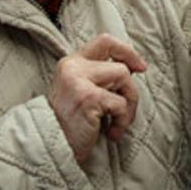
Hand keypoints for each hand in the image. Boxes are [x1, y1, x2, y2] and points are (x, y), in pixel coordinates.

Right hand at [48, 34, 147, 163]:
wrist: (50, 148)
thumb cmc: (70, 125)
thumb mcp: (79, 92)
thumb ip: (99, 77)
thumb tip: (133, 67)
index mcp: (71, 63)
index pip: (105, 41)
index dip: (127, 51)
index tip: (140, 67)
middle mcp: (73, 67)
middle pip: (120, 66)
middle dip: (130, 91)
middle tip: (125, 112)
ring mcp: (79, 81)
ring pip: (124, 79)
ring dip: (129, 106)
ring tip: (117, 124)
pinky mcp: (88, 98)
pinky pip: (121, 103)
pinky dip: (123, 120)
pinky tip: (112, 132)